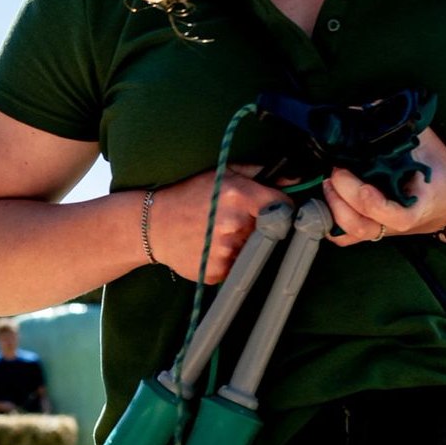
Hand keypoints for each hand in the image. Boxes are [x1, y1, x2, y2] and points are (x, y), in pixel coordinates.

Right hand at [148, 165, 291, 283]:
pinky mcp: (218, 271)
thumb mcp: (220, 173)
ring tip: (218, 234)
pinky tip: (210, 248)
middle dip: (260, 225)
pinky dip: (229, 260)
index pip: (285, 205)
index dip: (280, 206)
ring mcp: (227, 252)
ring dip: (244, 244)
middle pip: (271, 230)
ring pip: (254, 251)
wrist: (150, 225)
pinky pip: (237, 267)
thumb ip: (259, 173)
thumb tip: (295, 177)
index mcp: (240, 197)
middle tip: (235, 220)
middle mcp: (236, 225)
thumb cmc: (186, 195)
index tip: (271, 209)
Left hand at [324, 126, 445, 245]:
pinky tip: (326, 200)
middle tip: (335, 171)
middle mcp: (395, 223)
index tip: (352, 178)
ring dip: (332, 208)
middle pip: (360, 224)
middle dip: (340, 197)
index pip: (391, 214)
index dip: (368, 200)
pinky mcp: (370, 231)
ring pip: (349, 234)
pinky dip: (330, 221)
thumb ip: (399, 130)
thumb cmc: (439, 172)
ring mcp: (381, 229)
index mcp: (417, 206)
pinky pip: (344, 237)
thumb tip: (365, 109)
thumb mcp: (425, 146)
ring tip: (329, 183)